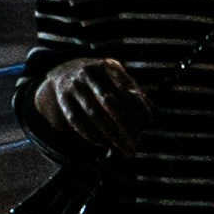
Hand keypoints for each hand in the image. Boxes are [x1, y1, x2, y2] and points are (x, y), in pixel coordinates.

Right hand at [26, 53, 140, 155]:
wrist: (66, 71)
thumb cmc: (103, 80)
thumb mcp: (118, 77)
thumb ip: (135, 93)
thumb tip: (150, 116)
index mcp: (108, 66)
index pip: (127, 89)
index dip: (138, 108)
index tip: (148, 125)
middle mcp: (89, 73)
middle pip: (110, 103)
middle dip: (124, 126)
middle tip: (135, 145)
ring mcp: (74, 85)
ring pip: (93, 114)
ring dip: (109, 134)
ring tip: (123, 148)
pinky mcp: (63, 98)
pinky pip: (76, 120)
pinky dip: (90, 134)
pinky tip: (103, 143)